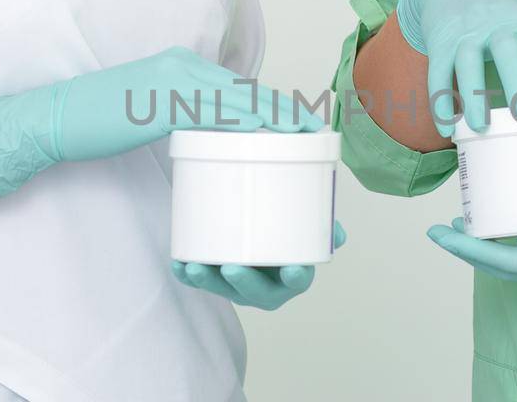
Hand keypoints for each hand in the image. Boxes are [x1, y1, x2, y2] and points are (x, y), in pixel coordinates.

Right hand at [0, 46, 323, 197]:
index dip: (272, 104)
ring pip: (236, 100)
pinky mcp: (160, 101)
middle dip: (284, 111)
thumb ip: (179, 114)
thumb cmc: (99, 121)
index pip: (237, 86)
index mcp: (181, 66)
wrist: (56, 119)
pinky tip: (266, 139)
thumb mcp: (148, 111)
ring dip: (274, 119)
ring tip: (304, 138)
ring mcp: (171, 80)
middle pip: (246, 90)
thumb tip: (207, 136)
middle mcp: (182, 65)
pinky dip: (244, 126)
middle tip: (316, 132)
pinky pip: (212, 115)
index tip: (300, 124)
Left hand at [171, 222, 347, 309]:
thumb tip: (337, 234)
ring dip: (208, 281)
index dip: (295, 277)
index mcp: (295, 274)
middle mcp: (268, 287)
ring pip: (225, 289)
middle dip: (244, 283)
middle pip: (257, 292)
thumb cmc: (287, 229)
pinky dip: (188, 275)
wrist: (261, 230)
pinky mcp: (219, 280)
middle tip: (232, 268)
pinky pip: (202, 282)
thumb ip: (323, 225)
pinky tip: (179, 265)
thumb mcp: (310, 225)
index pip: (298, 279)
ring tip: (195, 267)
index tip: (292, 270)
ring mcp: (241, 286)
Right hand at [395, 0, 516, 136]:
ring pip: (468, 64)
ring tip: (480, 127)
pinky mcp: (440, 42)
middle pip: (507, 53)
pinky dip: (441, 102)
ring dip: (474, 97)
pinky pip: (438, 74)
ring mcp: (465, 33)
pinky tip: (447, 127)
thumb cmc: (499, 12)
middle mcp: (495, 24)